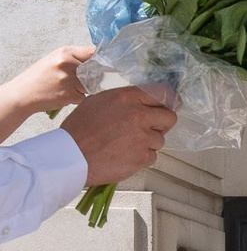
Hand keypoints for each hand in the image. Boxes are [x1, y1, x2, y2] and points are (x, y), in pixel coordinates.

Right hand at [3, 45, 92, 113]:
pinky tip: (62, 95)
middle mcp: (66, 63)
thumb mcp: (54, 61)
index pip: (92, 53)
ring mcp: (68, 79)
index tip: (102, 66)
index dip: (99, 61)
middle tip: (76, 81)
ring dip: (82, 90)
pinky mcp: (68, 94)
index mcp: (64, 52)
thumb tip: (99, 62)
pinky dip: (76, 99)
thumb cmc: (39, 77)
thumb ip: (74, 59)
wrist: (22, 93)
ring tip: (66, 88)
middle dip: (91, 78)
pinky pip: (83, 97)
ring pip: (90, 86)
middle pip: (94, 71)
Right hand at [61, 86, 176, 185]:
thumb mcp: (99, 102)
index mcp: (126, 97)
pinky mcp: (142, 157)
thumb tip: (144, 102)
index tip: (172, 103)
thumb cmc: (80, 129)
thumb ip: (124, 100)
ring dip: (148, 142)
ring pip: (160, 139)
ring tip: (126, 143)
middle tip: (150, 127)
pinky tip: (124, 155)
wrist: (71, 155)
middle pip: (170, 117)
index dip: (169, 99)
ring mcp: (142, 137)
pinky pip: (152, 156)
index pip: (162, 93)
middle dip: (162, 122)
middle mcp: (138, 115)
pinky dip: (141, 157)